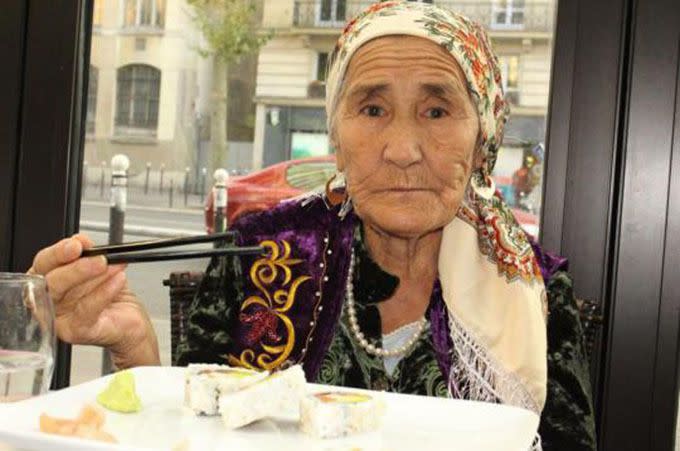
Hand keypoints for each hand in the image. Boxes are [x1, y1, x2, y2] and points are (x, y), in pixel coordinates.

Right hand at [29, 234, 159, 367]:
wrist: (131, 321)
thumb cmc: (111, 295)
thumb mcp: (100, 267)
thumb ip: (88, 253)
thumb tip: (81, 241)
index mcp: (49, 280)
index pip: (43, 263)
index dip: (58, 253)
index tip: (77, 244)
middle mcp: (49, 300)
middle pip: (51, 282)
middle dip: (75, 268)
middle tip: (99, 259)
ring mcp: (60, 318)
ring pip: (68, 295)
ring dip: (94, 277)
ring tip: (114, 266)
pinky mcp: (76, 331)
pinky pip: (87, 310)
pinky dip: (104, 293)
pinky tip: (118, 281)